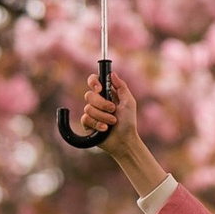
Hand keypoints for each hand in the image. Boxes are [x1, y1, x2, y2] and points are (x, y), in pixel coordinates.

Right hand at [76, 68, 167, 195]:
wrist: (124, 140)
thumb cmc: (129, 122)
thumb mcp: (129, 102)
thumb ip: (121, 86)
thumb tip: (112, 73)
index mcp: (107, 94)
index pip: (94, 81)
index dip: (93, 82)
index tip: (100, 88)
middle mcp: (98, 102)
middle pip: (89, 95)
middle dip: (102, 103)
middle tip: (113, 109)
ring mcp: (92, 113)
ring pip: (88, 108)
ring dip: (103, 116)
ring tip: (112, 122)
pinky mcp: (87, 124)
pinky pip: (86, 119)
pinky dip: (97, 124)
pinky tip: (105, 129)